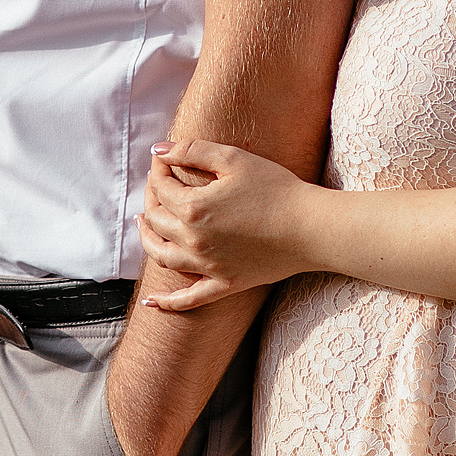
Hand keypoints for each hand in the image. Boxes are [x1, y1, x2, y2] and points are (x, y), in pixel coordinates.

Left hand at [137, 138, 315, 310]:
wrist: (311, 227)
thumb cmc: (276, 188)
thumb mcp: (233, 158)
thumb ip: (192, 150)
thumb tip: (158, 151)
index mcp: (193, 208)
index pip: (160, 188)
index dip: (158, 171)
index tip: (163, 161)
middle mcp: (194, 241)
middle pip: (156, 220)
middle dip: (150, 199)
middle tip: (155, 186)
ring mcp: (208, 266)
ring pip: (162, 257)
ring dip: (147, 240)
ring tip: (144, 226)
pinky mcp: (225, 284)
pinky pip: (189, 299)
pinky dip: (167, 303)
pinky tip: (150, 304)